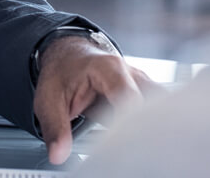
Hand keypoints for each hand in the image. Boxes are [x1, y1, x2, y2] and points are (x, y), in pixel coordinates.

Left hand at [33, 38, 163, 164]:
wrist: (68, 54)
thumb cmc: (61, 71)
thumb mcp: (49, 99)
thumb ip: (54, 127)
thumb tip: (58, 154)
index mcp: (108, 69)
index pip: (130, 99)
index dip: (129, 124)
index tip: (120, 145)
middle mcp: (131, 73)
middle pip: (154, 103)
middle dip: (146, 126)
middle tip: (131, 147)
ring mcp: (140, 83)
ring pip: (160, 106)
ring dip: (149, 124)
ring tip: (135, 143)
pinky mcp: (144, 93)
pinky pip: (156, 109)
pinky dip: (148, 124)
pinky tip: (137, 138)